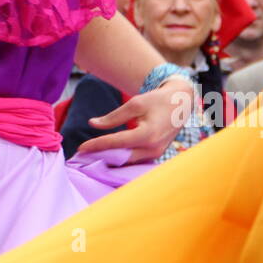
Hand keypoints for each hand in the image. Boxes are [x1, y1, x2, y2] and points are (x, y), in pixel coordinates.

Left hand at [76, 78, 193, 162]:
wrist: (181, 104)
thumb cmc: (157, 101)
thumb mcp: (135, 103)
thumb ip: (114, 116)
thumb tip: (92, 124)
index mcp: (147, 134)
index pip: (116, 143)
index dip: (97, 145)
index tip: (81, 148)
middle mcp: (153, 148)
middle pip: (121, 157)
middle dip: (100, 157)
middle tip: (81, 156)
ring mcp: (156, 154)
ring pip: (128, 162)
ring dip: (110, 160)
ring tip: (91, 157)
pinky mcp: (156, 155)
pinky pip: (135, 161)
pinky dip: (121, 159)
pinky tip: (107, 157)